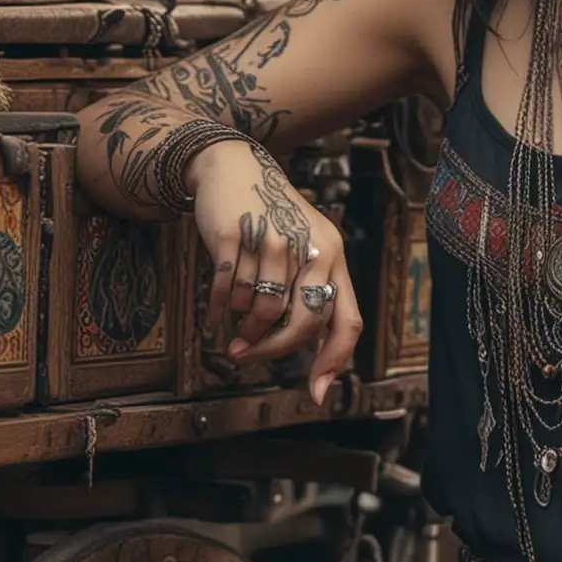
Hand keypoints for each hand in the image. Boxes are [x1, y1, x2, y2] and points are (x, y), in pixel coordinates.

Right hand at [187, 141, 362, 404]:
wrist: (232, 167)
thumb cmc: (272, 219)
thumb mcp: (306, 248)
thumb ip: (313, 295)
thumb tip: (318, 358)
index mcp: (333, 255)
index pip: (346, 319)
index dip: (333, 361)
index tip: (315, 394)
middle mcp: (310, 247)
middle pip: (301, 323)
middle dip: (273, 350)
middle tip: (247, 358)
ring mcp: (271, 239)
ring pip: (261, 310)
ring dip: (244, 330)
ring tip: (234, 331)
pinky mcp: (234, 233)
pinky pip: (227, 290)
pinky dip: (219, 308)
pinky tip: (215, 312)